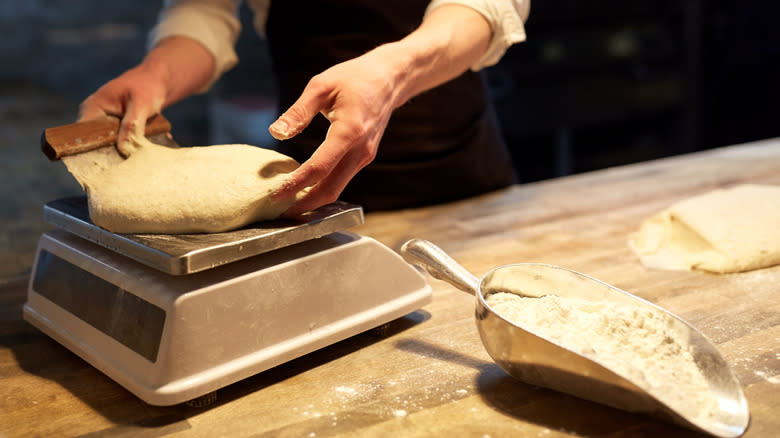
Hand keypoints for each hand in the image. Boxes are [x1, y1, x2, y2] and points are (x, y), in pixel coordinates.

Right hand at [78, 64, 166, 156]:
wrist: (158, 82)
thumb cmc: (148, 87)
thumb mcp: (141, 105)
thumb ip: (131, 125)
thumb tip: (123, 148)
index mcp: (93, 107)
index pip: (83, 134)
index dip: (91, 149)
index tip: (104, 163)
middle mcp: (95, 115)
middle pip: (94, 142)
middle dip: (109, 154)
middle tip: (124, 164)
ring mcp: (105, 122)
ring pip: (107, 144)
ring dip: (121, 152)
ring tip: (133, 159)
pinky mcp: (116, 127)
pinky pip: (118, 142)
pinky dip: (128, 147)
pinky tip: (140, 152)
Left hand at [269, 45, 404, 214]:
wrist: (389, 79)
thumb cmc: (355, 78)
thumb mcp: (321, 86)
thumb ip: (298, 113)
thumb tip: (276, 133)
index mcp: (349, 132)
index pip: (319, 168)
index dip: (295, 185)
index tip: (275, 195)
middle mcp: (360, 150)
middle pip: (330, 190)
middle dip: (305, 205)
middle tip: (280, 213)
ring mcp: (364, 156)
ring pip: (337, 188)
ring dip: (314, 200)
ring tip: (288, 204)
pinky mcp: (364, 157)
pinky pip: (342, 179)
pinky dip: (323, 188)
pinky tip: (306, 187)